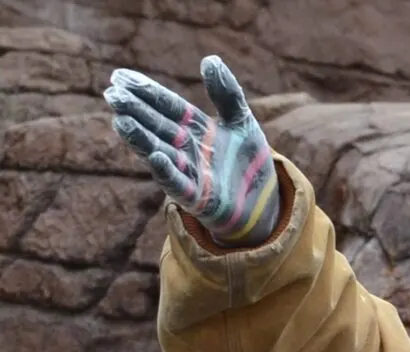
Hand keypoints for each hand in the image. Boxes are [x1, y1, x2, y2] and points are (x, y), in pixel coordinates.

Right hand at [104, 55, 280, 246]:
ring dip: (141, 138)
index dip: (145, 91)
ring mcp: (189, 172)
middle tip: (112, 94)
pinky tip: (156, 158)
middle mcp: (186, 148)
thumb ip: (226, 93)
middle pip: (157, 125)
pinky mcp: (198, 197)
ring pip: (160, 151)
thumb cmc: (249, 160)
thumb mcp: (241, 120)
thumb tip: (209, 59)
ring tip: (121, 121)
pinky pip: (179, 184)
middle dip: (135, 110)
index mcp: (194, 127)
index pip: (166, 105)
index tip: (120, 76)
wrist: (264, 200)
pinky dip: (168, 172)